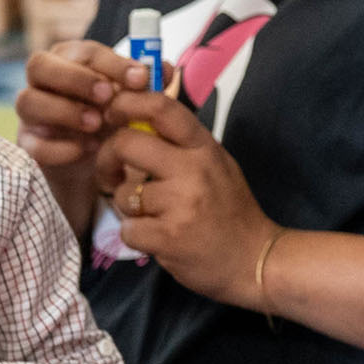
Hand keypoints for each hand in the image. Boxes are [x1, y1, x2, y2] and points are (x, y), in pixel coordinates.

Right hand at [15, 40, 148, 172]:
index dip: (112, 62)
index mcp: (68, 60)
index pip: (83, 50)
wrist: (93, 161)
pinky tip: (86, 150)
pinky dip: (59, 147)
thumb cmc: (111, 117)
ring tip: (96, 125)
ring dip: (64, 110)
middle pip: (39, 64)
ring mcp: (30, 114)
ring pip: (27, 101)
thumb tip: (166, 69)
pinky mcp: (27, 144)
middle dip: (76, 79)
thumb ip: (148, 84)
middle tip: (108, 96)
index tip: (141, 78)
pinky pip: (31, 143)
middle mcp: (42, 82)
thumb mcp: (131, 100)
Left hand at [96, 89, 281, 308]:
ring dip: (127, 207)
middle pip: (127, 144)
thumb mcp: (217, 165)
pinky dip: (136, 236)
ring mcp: (180, 204)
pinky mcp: (169, 238)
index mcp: (204, 148)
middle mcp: (192, 170)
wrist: (256, 260)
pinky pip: (127, 229)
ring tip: (150, 216)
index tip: (112, 114)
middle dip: (107, 159)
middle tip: (110, 173)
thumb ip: (183, 146)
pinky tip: (156, 239)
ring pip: (122, 194)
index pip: (161, 108)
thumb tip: (138, 123)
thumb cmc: (232, 211)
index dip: (127, 103)